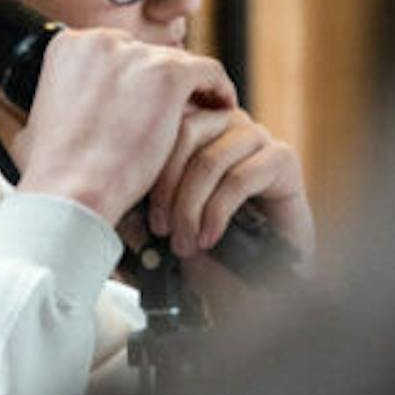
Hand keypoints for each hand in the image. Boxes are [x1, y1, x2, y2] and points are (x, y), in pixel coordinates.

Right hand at [11, 26, 236, 226]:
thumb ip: (63, 101)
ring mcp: (135, 54)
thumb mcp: (41, 121)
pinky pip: (208, 71)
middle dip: (158, 84)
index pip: (116, 53)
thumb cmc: (54, 171)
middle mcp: (100, 40)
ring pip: (177, 63)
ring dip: (189, 88)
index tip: (145, 103)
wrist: (71, 191)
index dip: (133, 79)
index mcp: (67, 45)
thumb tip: (68, 110)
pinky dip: (218, 88)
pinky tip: (222, 109)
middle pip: (146, 55)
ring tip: (203, 114)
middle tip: (174, 114)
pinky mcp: (168, 74)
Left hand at [145, 98, 313, 263]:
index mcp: (191, 123)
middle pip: (183, 132)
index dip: (143, 162)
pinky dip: (217, 212)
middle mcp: (224, 121)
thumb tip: (112, 193)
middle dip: (166, 188)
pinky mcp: (282, 158)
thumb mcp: (161, 220)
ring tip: (184, 244)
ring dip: (191, 207)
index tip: (130, 205)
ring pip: (210, 159)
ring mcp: (255, 137)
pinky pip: (240, 177)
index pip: (158, 119)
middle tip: (160, 231)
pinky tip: (209, 238)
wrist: (259, 275)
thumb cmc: (207, 246)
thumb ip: (139, 199)